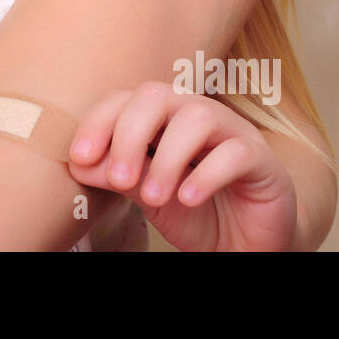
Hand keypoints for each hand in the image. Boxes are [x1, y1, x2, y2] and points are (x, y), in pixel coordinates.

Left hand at [66, 81, 297, 250]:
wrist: (244, 241)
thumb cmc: (193, 210)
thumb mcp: (147, 195)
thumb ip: (117, 175)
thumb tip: (79, 164)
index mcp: (162, 117)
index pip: (125, 99)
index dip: (99, 122)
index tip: (80, 157)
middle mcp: (195, 114)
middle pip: (157, 97)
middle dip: (130, 135)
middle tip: (119, 179)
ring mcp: (231, 131)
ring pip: (196, 117)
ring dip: (167, 158)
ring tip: (154, 198)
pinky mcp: (260, 158)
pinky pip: (234, 152)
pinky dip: (206, 175)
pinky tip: (188, 199)